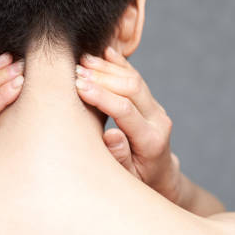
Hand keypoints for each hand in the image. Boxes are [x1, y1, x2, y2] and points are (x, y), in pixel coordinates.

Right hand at [75, 46, 181, 203]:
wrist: (160, 178)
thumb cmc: (137, 182)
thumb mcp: (126, 178)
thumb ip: (119, 156)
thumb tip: (111, 134)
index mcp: (151, 141)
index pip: (125, 110)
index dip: (100, 95)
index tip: (77, 85)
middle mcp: (158, 121)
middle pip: (132, 88)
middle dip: (101, 76)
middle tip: (74, 69)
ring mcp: (156, 109)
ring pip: (134, 79)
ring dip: (107, 67)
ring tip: (81, 59)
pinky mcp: (151, 102)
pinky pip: (136, 77)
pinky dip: (119, 63)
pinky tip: (103, 52)